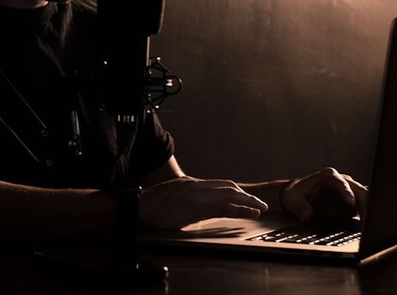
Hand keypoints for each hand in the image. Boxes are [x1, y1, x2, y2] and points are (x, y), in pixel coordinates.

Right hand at [138, 176, 268, 230]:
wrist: (136, 208)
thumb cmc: (150, 208)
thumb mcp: (172, 201)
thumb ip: (187, 202)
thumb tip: (198, 212)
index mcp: (190, 184)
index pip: (218, 185)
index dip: (235, 191)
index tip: (246, 198)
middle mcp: (194, 185)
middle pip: (227, 186)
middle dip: (245, 195)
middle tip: (259, 203)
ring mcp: (195, 194)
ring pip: (228, 194)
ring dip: (247, 201)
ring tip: (260, 207)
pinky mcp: (194, 205)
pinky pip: (222, 206)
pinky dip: (239, 209)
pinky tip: (249, 213)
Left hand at [280, 167, 367, 222]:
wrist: (298, 200)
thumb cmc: (296, 196)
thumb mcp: (294, 200)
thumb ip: (301, 207)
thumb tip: (307, 217)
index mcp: (329, 176)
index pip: (342, 183)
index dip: (347, 193)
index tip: (351, 205)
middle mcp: (343, 182)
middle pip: (359, 191)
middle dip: (365, 204)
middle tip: (367, 219)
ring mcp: (351, 193)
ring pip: (366, 201)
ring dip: (370, 213)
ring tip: (371, 227)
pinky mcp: (354, 206)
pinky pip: (364, 211)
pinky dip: (367, 219)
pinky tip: (369, 230)